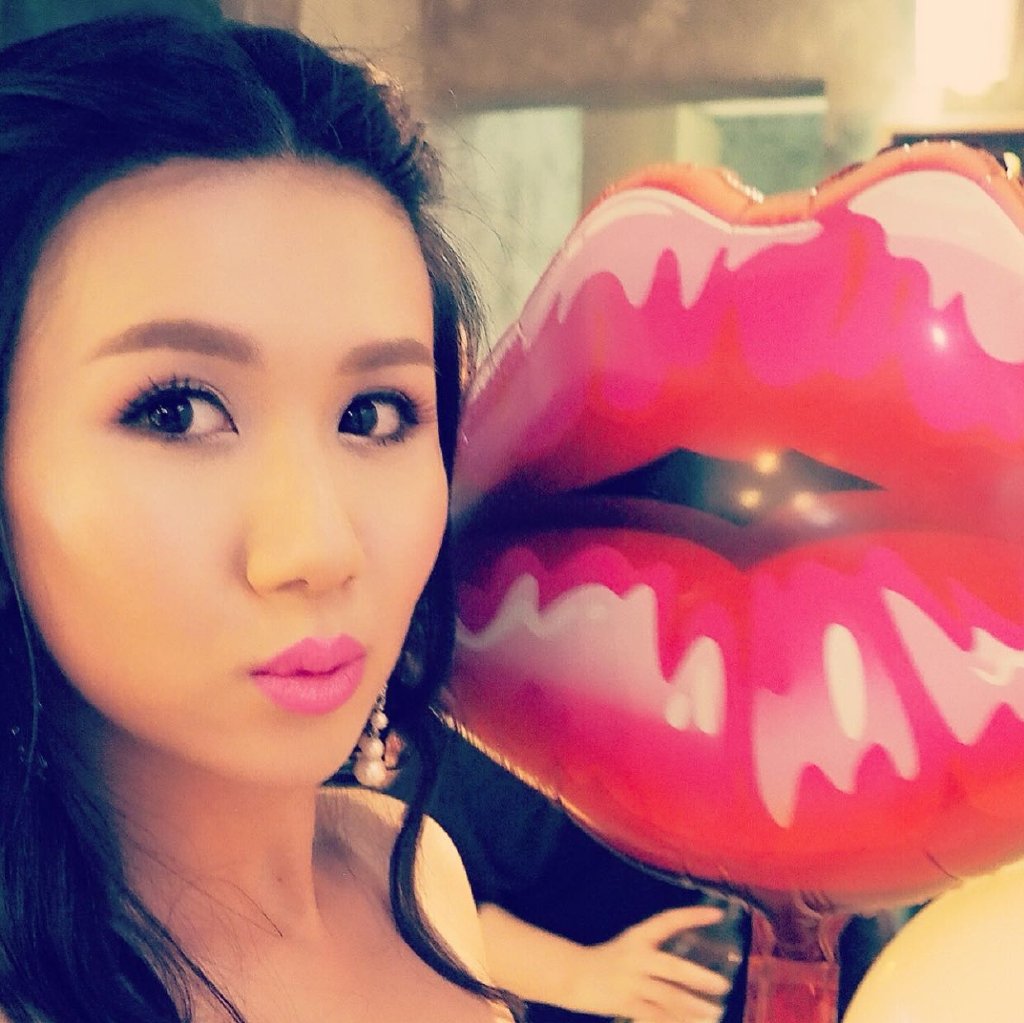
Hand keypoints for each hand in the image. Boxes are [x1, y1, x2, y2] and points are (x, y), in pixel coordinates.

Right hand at [563, 905, 734, 1022]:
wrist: (573, 975)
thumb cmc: (609, 960)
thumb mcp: (631, 946)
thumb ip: (657, 952)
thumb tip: (695, 966)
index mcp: (638, 936)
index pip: (668, 921)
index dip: (692, 916)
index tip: (718, 915)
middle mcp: (636, 957)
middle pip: (672, 968)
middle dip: (699, 978)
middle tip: (724, 985)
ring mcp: (630, 982)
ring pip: (668, 998)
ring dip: (694, 1008)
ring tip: (715, 1013)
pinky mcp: (625, 1004)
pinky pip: (656, 1017)